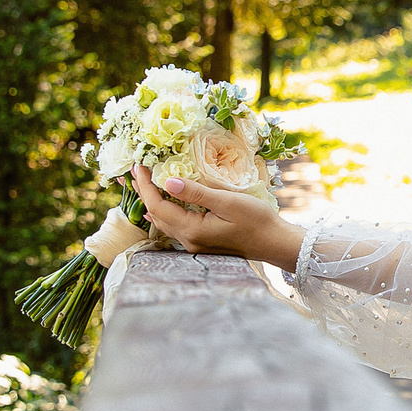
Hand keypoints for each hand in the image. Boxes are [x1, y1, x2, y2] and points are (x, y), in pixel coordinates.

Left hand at [133, 168, 305, 269]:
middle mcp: (189, 241)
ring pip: (164, 222)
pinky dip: (165, 212)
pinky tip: (160, 207)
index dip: (146, 186)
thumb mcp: (228, 202)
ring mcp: (194, 244)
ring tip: (144, 184)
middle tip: (136, 170)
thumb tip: (168, 182)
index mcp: (192, 230)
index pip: (158, 206)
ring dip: (152, 202)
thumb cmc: (257, 221)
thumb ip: (197, 192)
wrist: (275, 243)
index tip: (139, 165)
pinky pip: (174, 226)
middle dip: (144, 192)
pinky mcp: (202, 243)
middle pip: (157, 215)